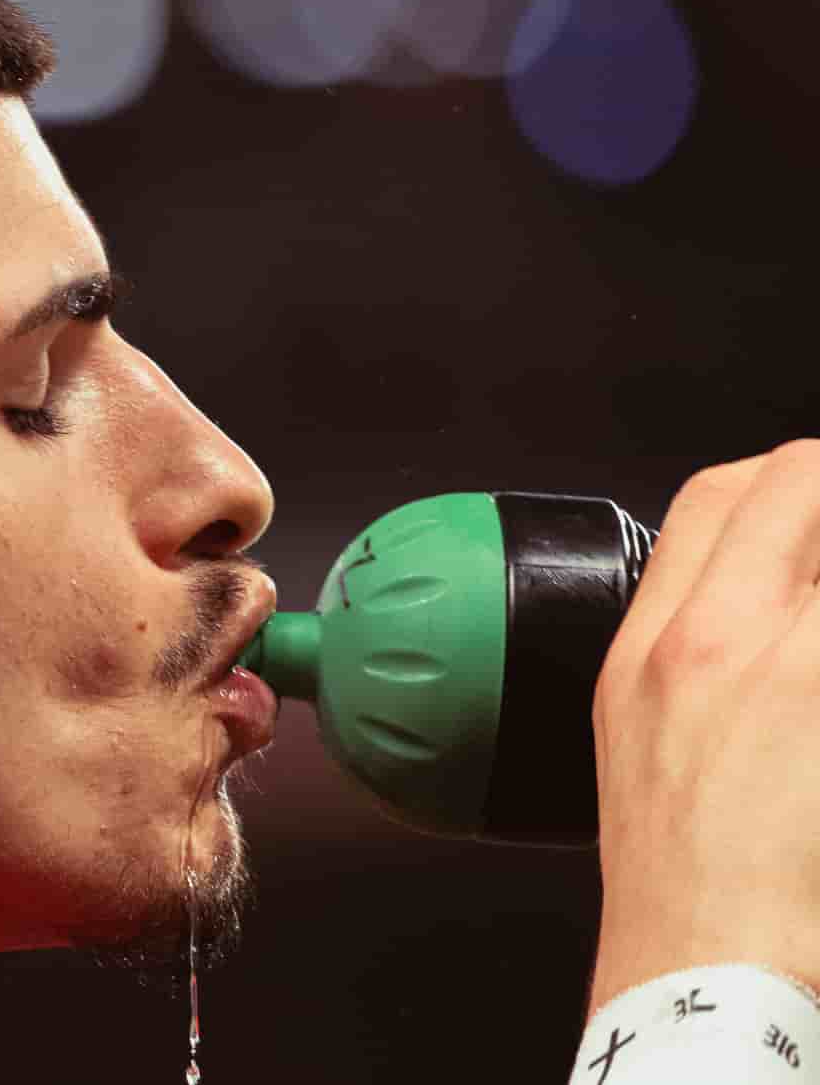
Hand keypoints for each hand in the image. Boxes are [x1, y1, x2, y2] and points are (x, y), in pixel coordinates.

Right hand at [585, 441, 819, 1017]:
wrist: (705, 961)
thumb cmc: (680, 872)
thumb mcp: (639, 729)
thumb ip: (695, 654)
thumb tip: (770, 606)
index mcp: (653, 643)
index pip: (718, 495)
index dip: (784, 480)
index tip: (810, 509)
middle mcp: (719, 637)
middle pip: (796, 479)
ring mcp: (798, 668)